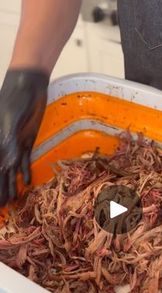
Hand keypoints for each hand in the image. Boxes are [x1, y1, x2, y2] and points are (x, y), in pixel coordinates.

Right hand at [0, 69, 48, 205]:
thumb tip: (10, 166)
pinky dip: (24, 172)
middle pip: (0, 173)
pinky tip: (26, 183)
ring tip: (12, 201)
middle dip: (1, 190)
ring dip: (12, 185)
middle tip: (3, 209)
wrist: (28, 83)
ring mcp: (14, 144)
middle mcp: (3, 146)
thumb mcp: (11, 119)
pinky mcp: (27, 141)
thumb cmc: (14, 97)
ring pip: (12, 170)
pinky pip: (24, 160)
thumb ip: (9, 142)